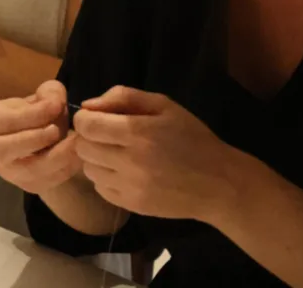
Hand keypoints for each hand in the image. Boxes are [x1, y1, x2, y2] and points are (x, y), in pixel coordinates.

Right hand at [0, 81, 81, 194]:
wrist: (42, 141)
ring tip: (75, 142)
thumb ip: (50, 93)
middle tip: (58, 129)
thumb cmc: (39, 115)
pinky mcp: (29, 186)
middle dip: (36, 138)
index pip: (8, 120)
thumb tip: (55, 103)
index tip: (58, 104)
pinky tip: (77, 156)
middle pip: (6, 149)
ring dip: (55, 156)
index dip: (35, 113)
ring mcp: (10, 171)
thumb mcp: (43, 96)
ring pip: (29, 170)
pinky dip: (65, 169)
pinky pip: (46, 182)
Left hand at [74, 86, 241, 221]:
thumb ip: (124, 97)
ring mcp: (129, 186)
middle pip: (82, 147)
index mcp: (138, 132)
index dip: (85, 119)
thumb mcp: (164, 106)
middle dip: (89, 138)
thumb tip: (88, 105)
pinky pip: (100, 188)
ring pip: (88, 169)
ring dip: (96, 159)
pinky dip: (105, 178)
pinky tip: (124, 172)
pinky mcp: (131, 205)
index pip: (86, 125)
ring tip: (117, 154)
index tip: (96, 118)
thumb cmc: (192, 138)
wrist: (219, 183)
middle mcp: (130, 161)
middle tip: (107, 136)